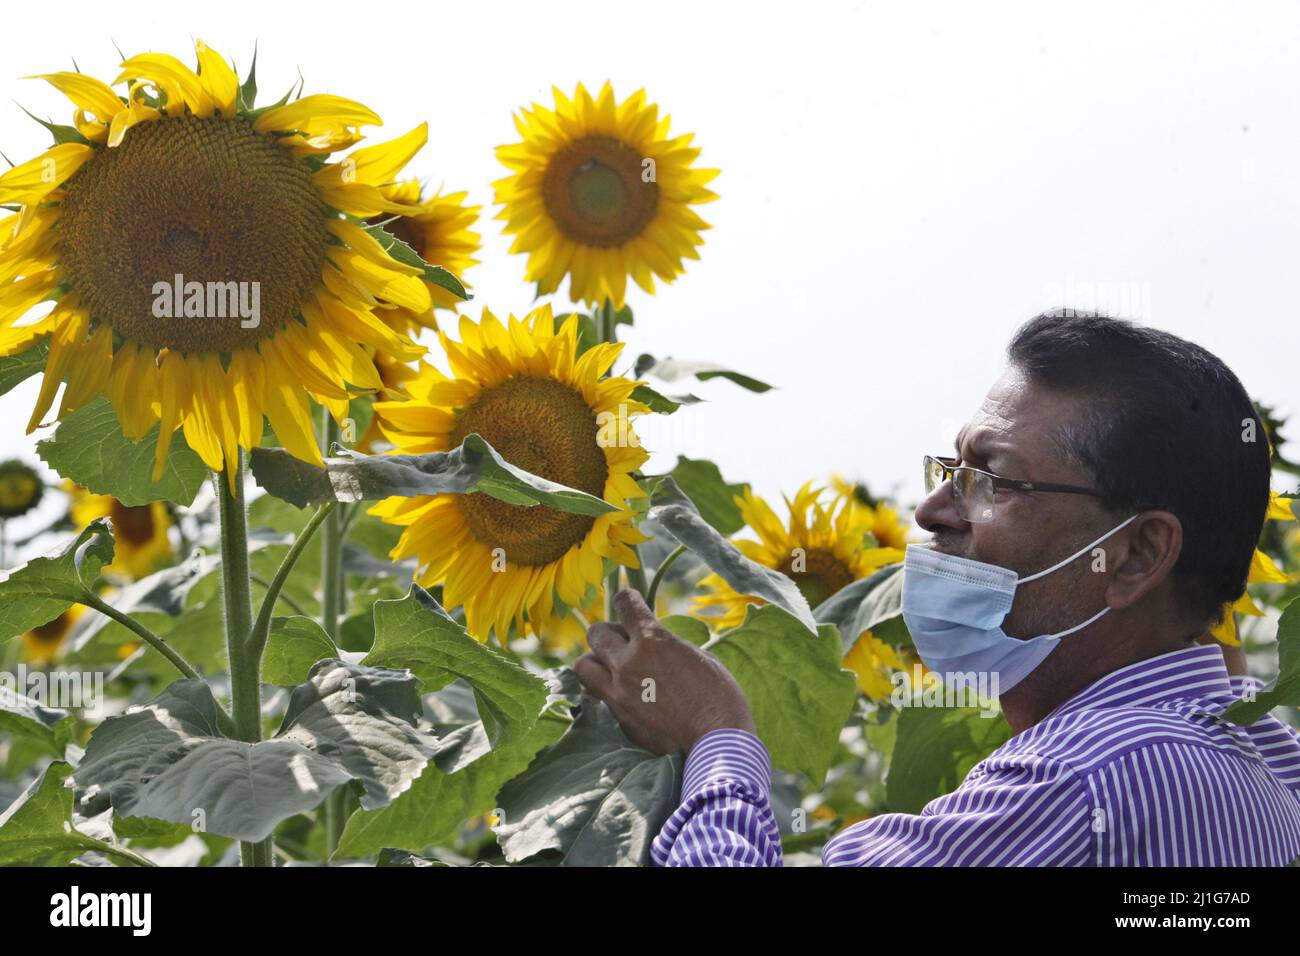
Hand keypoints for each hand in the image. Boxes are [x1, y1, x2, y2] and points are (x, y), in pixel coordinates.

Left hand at [574, 588, 755, 754]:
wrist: (716, 743)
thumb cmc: (719, 696)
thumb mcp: (698, 657)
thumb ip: (668, 646)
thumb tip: (653, 644)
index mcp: (653, 640)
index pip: (625, 603)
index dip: (628, 599)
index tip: (630, 601)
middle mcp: (628, 663)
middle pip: (596, 633)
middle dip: (609, 632)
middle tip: (624, 641)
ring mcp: (618, 693)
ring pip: (583, 665)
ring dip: (595, 661)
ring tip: (612, 667)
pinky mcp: (617, 718)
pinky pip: (593, 697)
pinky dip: (600, 692)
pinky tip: (617, 694)